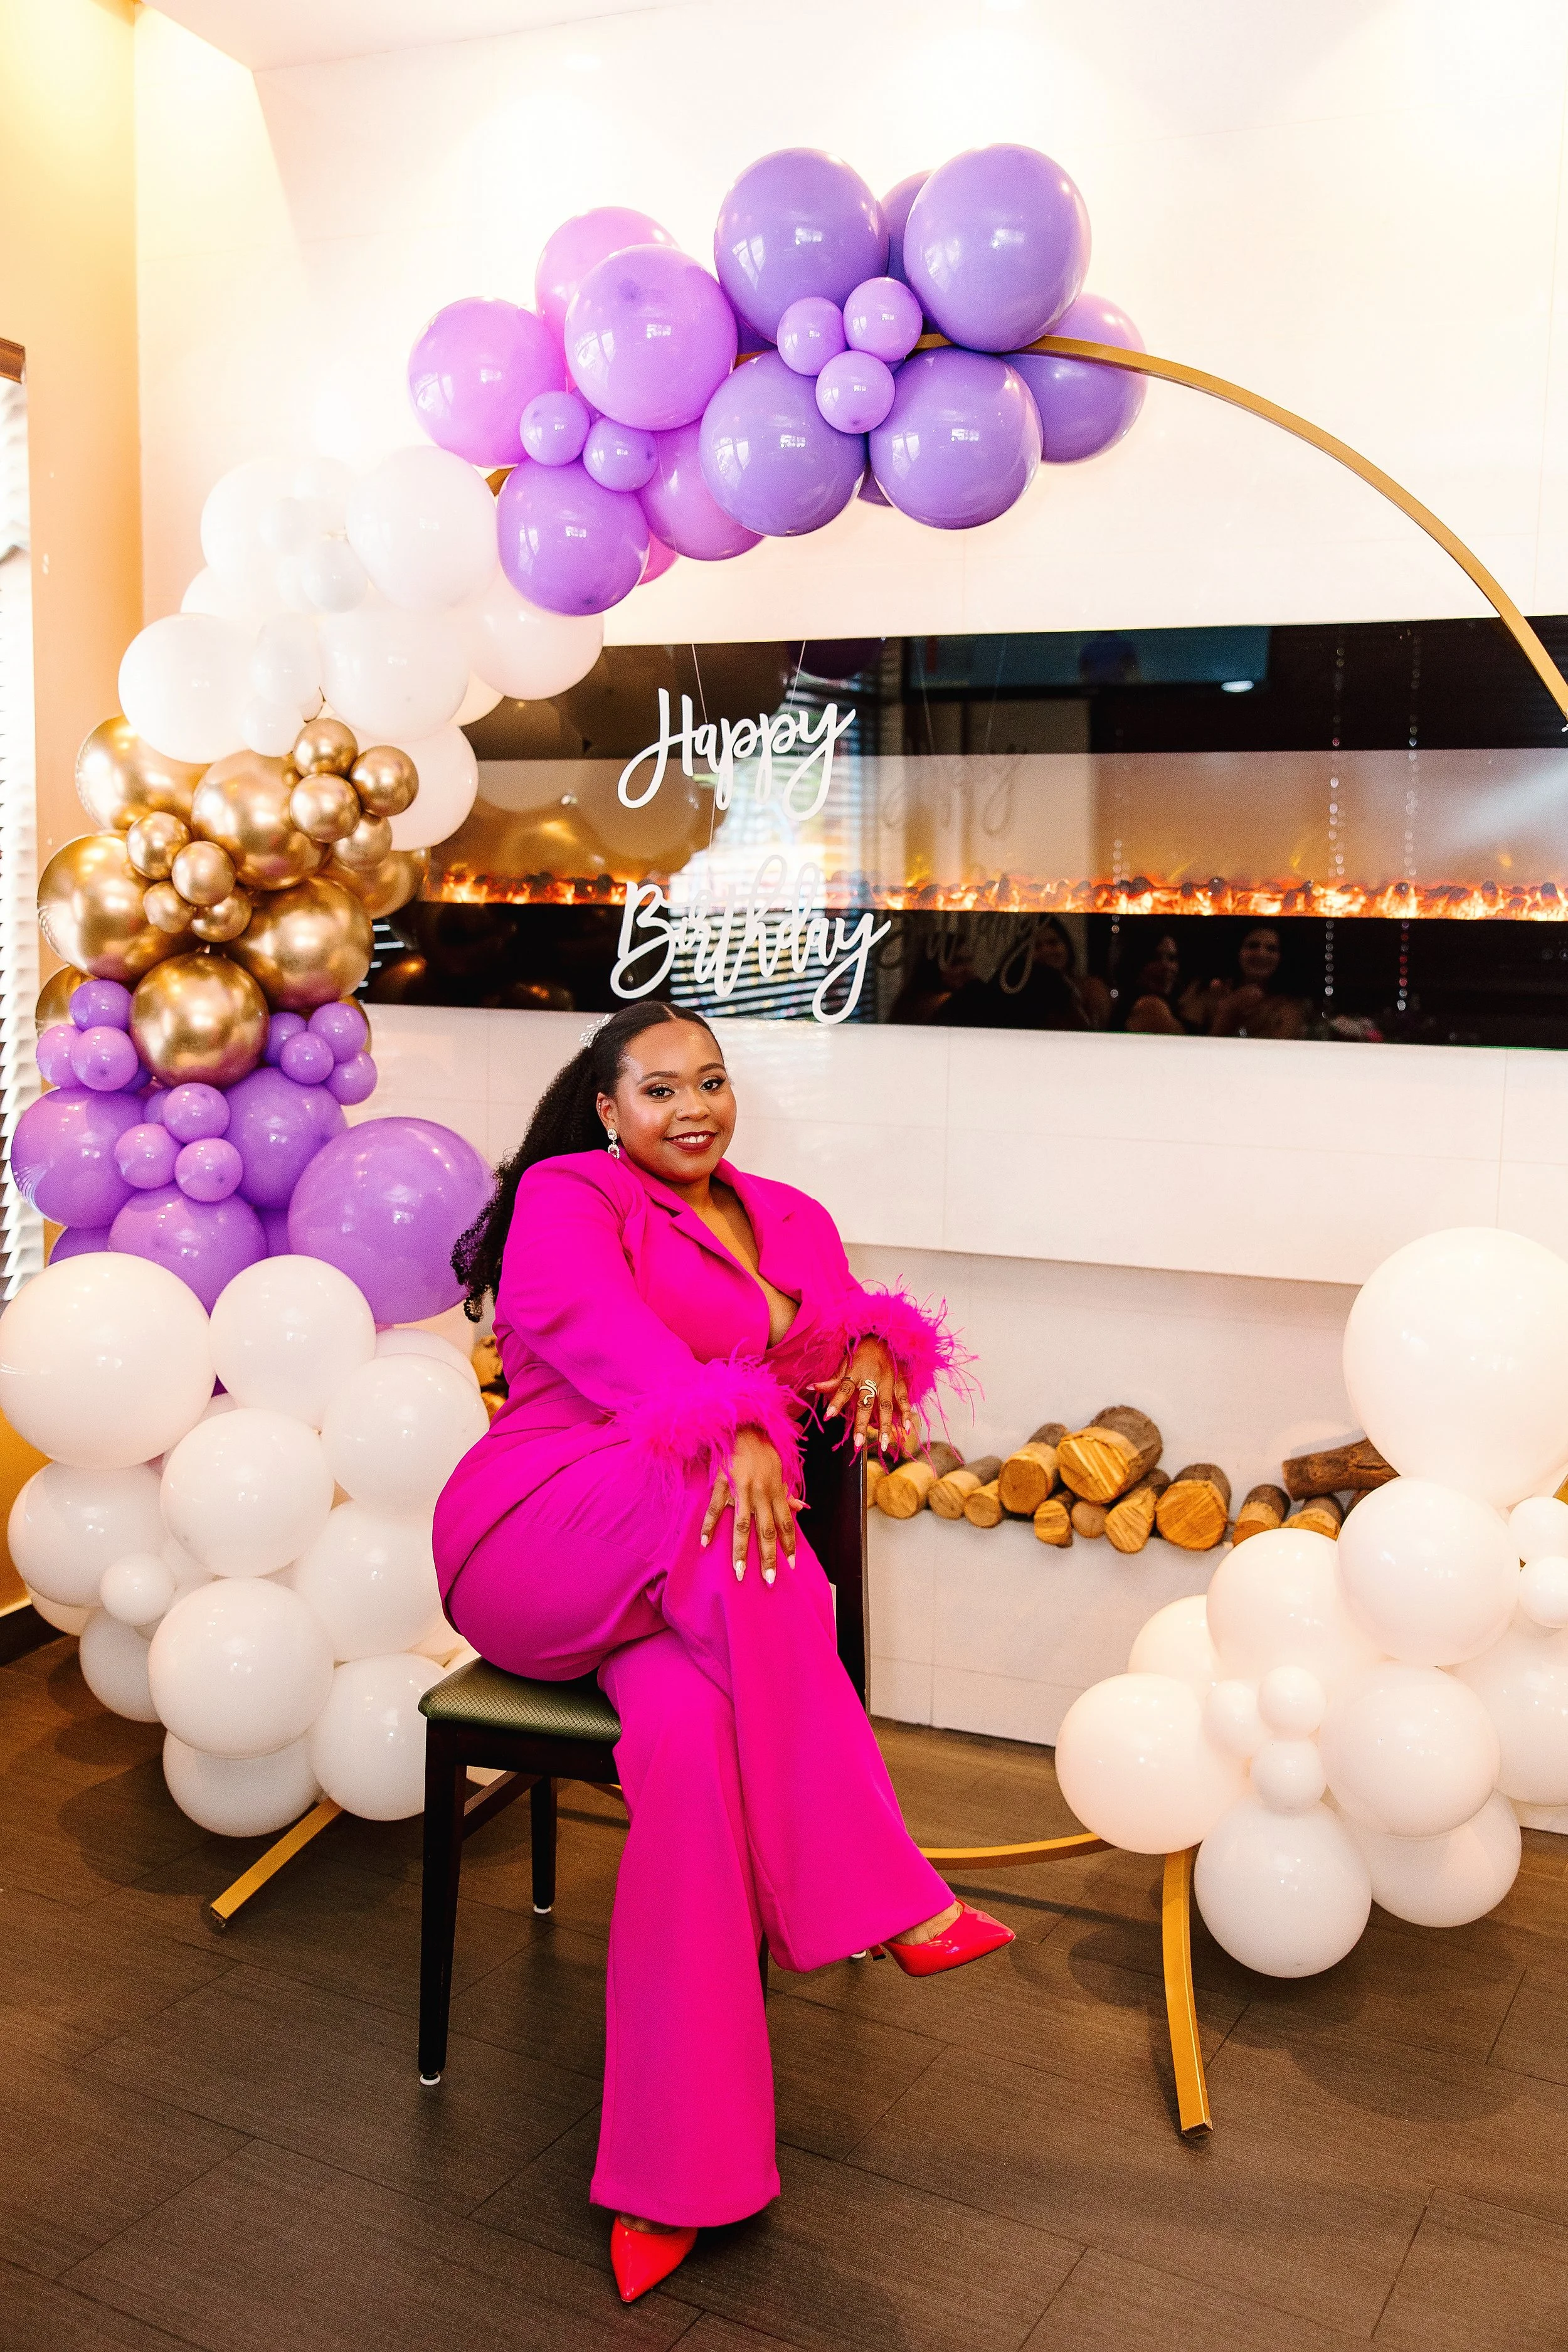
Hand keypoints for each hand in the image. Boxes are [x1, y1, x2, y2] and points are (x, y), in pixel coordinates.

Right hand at [701, 1427, 796, 1584]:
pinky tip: (704, 1543)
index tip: (790, 1566)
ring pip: (743, 1525)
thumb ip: (787, 1492)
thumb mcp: (780, 1469)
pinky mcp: (722, 1483)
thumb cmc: (763, 1449)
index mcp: (776, 1491)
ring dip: (742, 1551)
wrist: (744, 1426)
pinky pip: (715, 1508)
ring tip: (740, 1572)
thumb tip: (801, 1508)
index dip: (788, 1545)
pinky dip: (709, 1526)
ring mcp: (741, 1490)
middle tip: (769, 1580)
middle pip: (766, 1530)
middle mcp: (761, 1494)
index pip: (785, 1524)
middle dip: (768, 1556)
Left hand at [814, 1338, 913, 1455]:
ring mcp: (888, 1382)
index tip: (828, 1415)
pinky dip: (906, 1415)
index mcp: (856, 1372)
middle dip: (862, 1424)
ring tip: (883, 1444)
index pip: (844, 1388)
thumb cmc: (862, 1352)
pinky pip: (904, 1400)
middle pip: (866, 1403)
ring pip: (886, 1406)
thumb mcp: (845, 1362)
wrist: (884, 1337)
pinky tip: (906, 1429)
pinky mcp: (900, 1382)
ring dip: (885, 1426)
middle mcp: (872, 1378)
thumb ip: (832, 1380)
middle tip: (858, 1443)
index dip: (836, 1401)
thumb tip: (810, 1387)